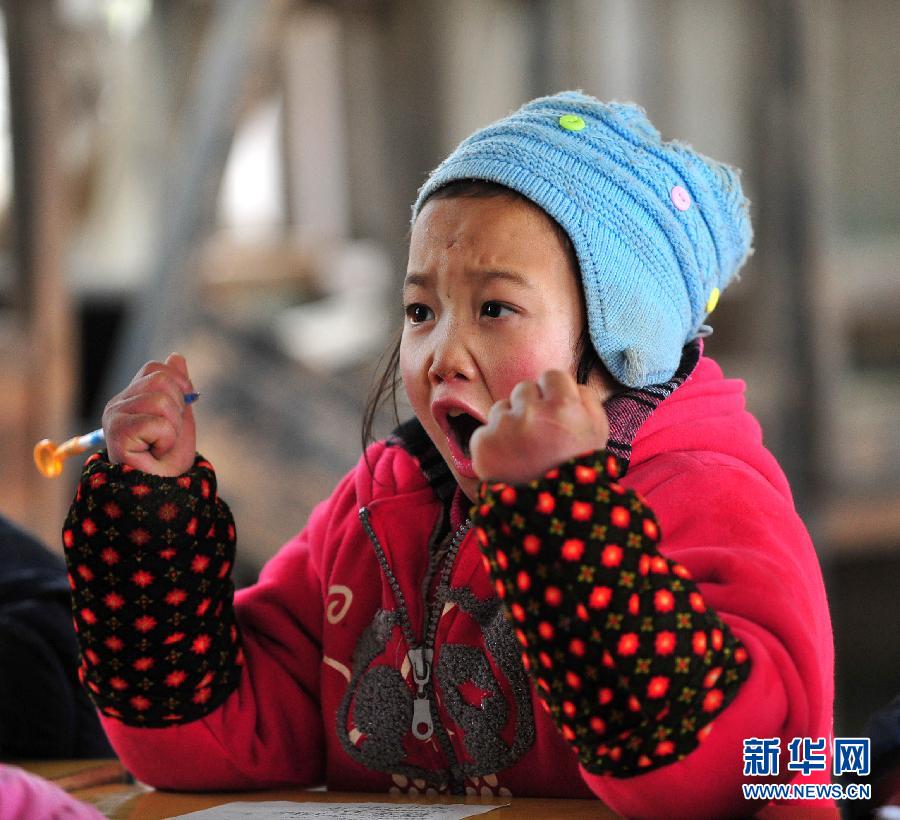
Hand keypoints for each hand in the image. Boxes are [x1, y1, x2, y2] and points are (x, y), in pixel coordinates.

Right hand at [102, 353, 196, 476]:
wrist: (164, 490)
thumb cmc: (168, 459)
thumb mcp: (180, 417)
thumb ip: (178, 388)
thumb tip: (176, 356)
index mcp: (131, 398)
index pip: (156, 369)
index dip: (178, 386)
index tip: (180, 412)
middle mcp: (117, 404)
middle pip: (161, 380)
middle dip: (177, 409)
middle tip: (167, 435)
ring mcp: (113, 417)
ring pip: (161, 401)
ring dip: (172, 427)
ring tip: (160, 445)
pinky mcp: (116, 433)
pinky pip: (158, 423)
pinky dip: (166, 440)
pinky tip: (154, 453)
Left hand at [470, 370, 609, 484]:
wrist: (552, 515)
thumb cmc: (577, 470)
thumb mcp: (599, 433)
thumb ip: (586, 399)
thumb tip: (568, 383)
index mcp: (564, 407)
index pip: (552, 376)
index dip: (554, 394)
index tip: (556, 413)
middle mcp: (531, 413)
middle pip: (524, 388)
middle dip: (531, 406)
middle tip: (540, 435)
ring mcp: (503, 428)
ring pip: (501, 407)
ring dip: (510, 423)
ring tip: (524, 451)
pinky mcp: (482, 444)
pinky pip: (485, 431)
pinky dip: (493, 444)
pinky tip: (508, 462)